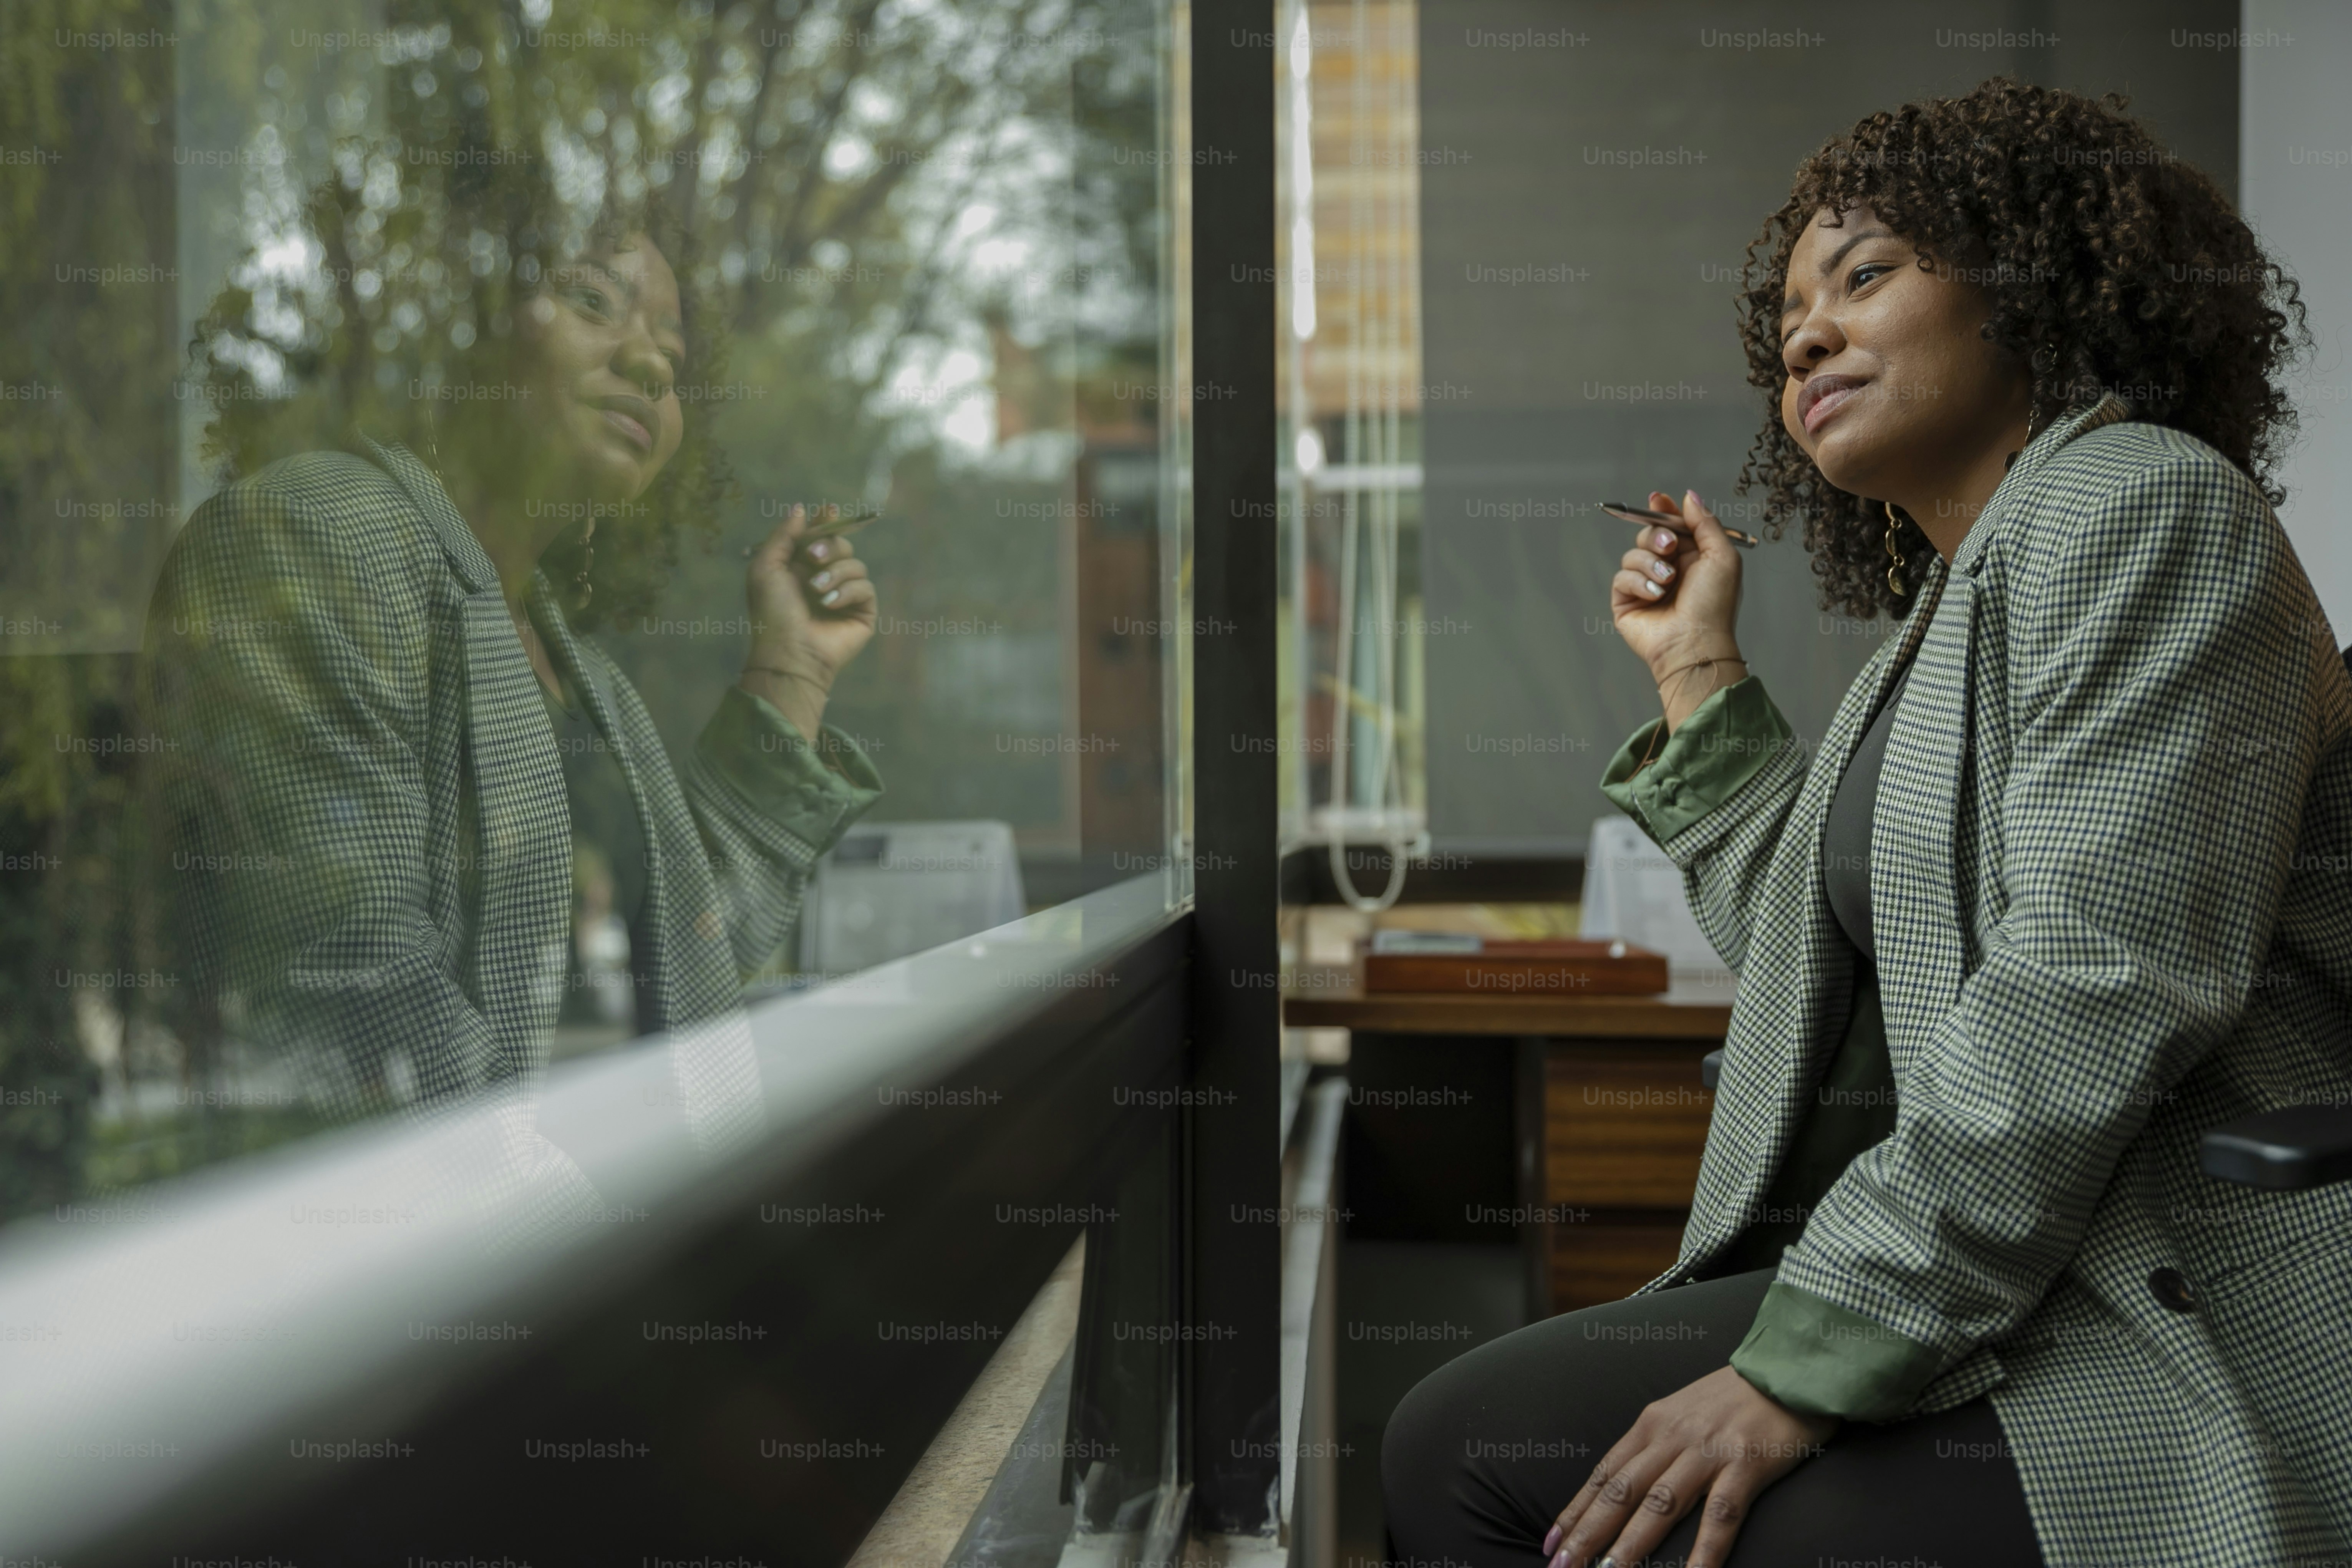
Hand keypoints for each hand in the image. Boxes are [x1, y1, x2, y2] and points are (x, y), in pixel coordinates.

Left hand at [738, 503, 876, 737]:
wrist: (788, 650)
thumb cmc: (772, 612)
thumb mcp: (766, 567)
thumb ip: (783, 536)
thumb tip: (802, 509)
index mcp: (801, 567)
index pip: (820, 536)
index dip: (826, 522)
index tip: (828, 511)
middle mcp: (824, 578)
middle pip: (842, 544)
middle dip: (828, 547)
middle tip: (812, 558)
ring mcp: (845, 595)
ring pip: (856, 564)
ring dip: (835, 573)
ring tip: (816, 592)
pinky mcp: (862, 612)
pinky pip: (865, 587)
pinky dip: (848, 592)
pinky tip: (830, 605)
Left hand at [1542, 1365, 1836, 1567]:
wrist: (1787, 1368)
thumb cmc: (1732, 1398)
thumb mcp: (1681, 1413)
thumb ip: (1655, 1447)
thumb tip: (1623, 1487)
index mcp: (1652, 1424)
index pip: (1603, 1475)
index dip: (1576, 1511)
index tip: (1551, 1544)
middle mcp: (1672, 1437)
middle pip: (1620, 1492)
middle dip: (1588, 1534)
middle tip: (1562, 1567)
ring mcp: (1708, 1451)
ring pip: (1660, 1505)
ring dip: (1631, 1544)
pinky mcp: (1746, 1463)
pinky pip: (1721, 1515)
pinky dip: (1704, 1550)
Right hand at [1610, 490, 1745, 717]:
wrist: (1694, 643)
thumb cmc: (1714, 604)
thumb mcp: (1723, 556)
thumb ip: (1705, 523)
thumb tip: (1688, 497)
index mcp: (1692, 557)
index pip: (1672, 526)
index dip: (1664, 511)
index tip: (1658, 499)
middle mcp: (1668, 569)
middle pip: (1648, 534)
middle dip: (1657, 537)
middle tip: (1669, 549)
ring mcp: (1646, 586)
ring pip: (1633, 554)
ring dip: (1651, 565)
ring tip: (1667, 583)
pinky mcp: (1626, 601)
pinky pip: (1621, 576)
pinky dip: (1638, 583)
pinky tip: (1654, 597)